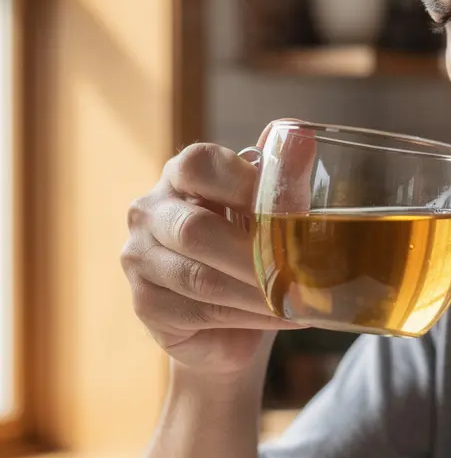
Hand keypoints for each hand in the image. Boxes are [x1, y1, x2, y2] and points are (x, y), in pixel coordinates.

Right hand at [121, 125, 307, 379]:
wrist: (228, 316)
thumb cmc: (252, 247)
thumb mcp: (271, 213)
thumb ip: (282, 179)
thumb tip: (303, 139)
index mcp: (180, 175)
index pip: (198, 166)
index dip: (243, 185)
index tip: (289, 210)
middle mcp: (150, 211)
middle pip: (195, 230)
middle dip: (254, 256)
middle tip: (301, 273)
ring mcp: (139, 259)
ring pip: (199, 278)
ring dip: (257, 293)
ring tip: (301, 301)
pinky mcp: (145, 304)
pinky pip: (199, 313)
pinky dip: (248, 317)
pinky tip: (279, 317)